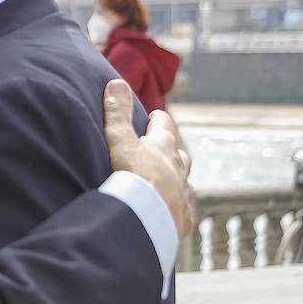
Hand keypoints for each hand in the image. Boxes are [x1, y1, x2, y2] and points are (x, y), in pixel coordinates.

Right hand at [102, 79, 193, 238]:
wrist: (148, 220)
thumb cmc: (133, 177)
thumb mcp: (119, 141)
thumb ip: (118, 113)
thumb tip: (117, 83)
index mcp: (164, 147)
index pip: (164, 125)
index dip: (158, 120)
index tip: (153, 117)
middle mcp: (179, 168)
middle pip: (180, 154)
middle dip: (171, 151)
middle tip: (158, 151)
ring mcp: (183, 194)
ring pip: (185, 182)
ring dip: (177, 180)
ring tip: (166, 183)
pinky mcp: (183, 219)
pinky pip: (184, 211)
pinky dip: (177, 209)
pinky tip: (170, 214)